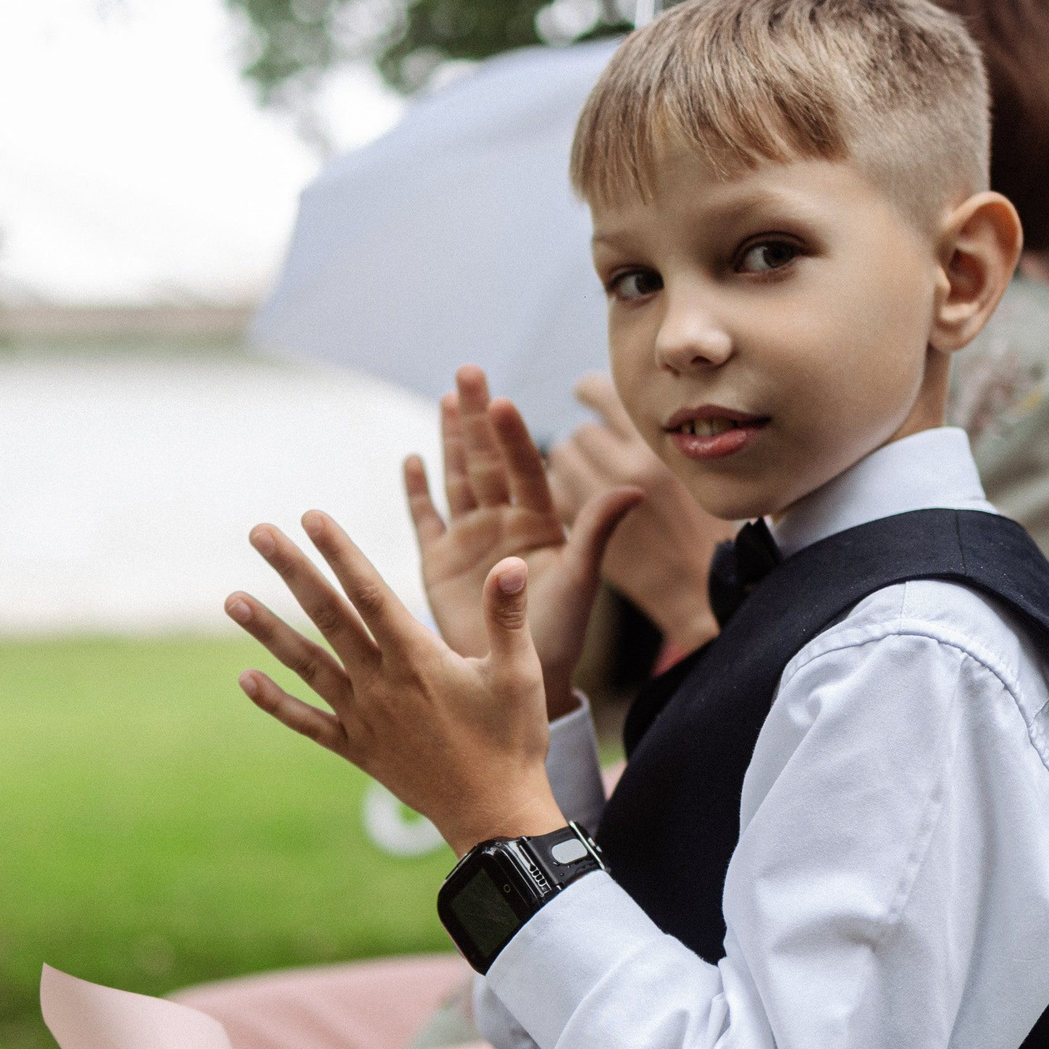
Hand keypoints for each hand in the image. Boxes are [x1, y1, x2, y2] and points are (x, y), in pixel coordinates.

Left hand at [226, 511, 561, 856]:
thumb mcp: (520, 674)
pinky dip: (276, 703)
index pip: (369, 593)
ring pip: (307, 665)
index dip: (340, 552)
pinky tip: (245, 680)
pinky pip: (308, 723)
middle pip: (328, 617)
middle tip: (259, 532)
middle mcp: (381, 685)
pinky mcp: (358, 749)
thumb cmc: (513, 741)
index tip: (312, 517)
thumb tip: (510, 562)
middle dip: (293, 571)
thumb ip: (508, 616)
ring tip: (232, 599)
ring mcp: (364, 718)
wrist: (494, 816)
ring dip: (268, 631)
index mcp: (418, 660)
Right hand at [404, 366, 642, 718]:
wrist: (523, 677)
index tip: (504, 402)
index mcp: (538, 523)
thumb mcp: (581, 580)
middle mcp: (503, 521)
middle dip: (478, 418)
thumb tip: (635, 488)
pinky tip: (414, 459)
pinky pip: (426, 517)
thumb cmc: (559, 634)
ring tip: (449, 397)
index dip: (512, 437)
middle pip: (486, 460)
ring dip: (452, 439)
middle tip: (470, 372)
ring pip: (458, 478)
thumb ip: (597, 532)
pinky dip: (418, 490)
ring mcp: (470, 538)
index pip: (523, 469)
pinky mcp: (439, 561)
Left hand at [546, 373, 735, 657]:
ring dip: (568, 468)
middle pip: (579, 433)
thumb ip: (664, 437)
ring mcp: (599, 500)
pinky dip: (562, 495)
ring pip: (560, 461)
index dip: (588, 392)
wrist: (698, 590)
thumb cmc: (708, 529)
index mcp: (656, 444)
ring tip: (587, 483)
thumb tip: (635, 407)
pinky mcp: (580, 531)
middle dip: (583, 444)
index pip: (601, 394)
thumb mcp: (697, 469)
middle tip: (596, 458)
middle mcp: (626, 466)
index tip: (584, 393)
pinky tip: (580, 507)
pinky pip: (556, 493)